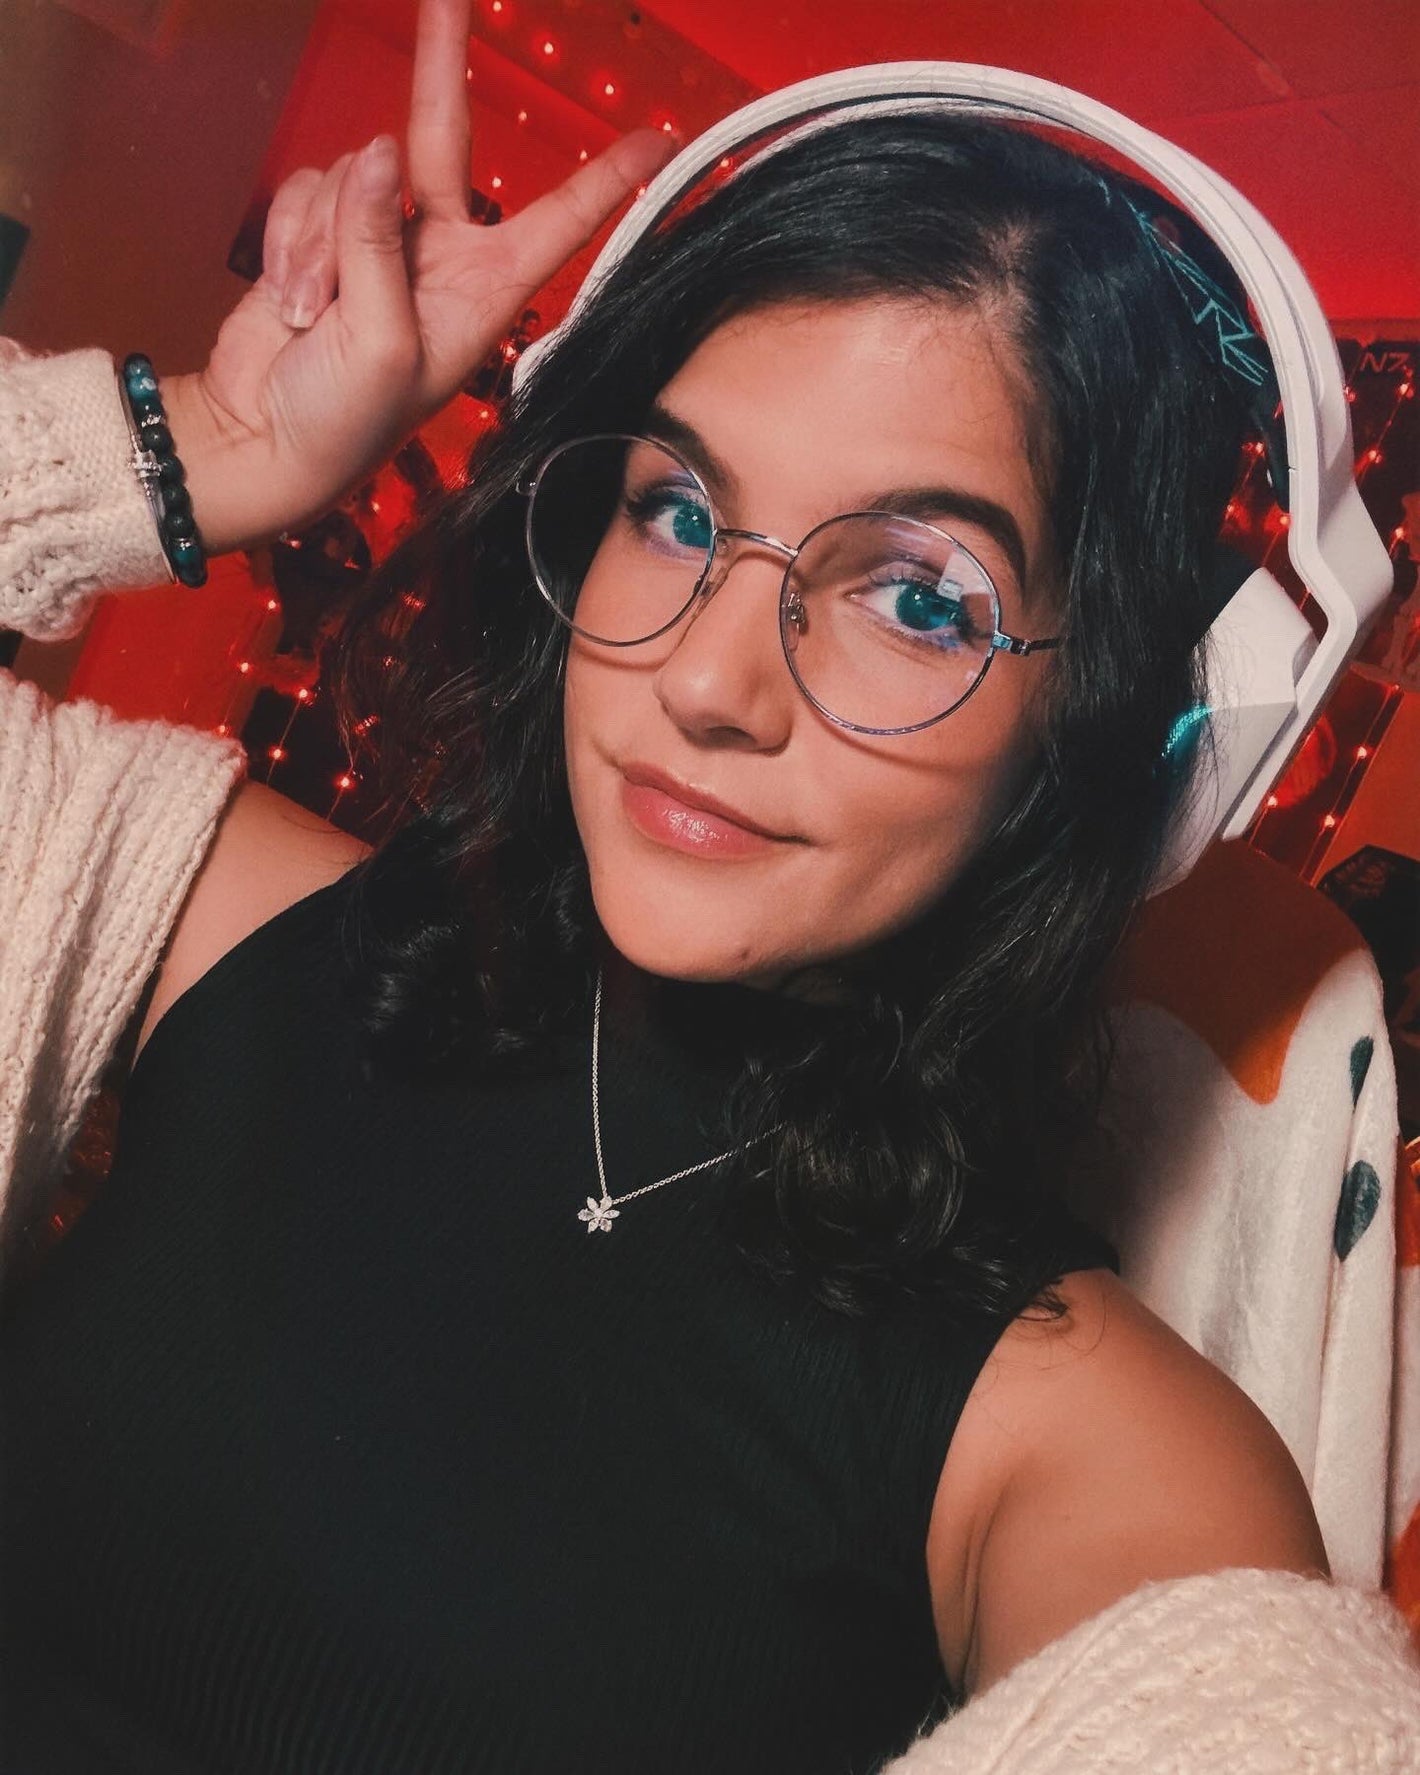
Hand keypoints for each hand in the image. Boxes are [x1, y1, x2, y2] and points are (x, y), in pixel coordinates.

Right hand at [163, 0, 676, 554]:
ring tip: (315, 313)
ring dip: (321, 238)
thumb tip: (375, 154)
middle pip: (444, 137)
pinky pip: (307, 191)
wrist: (263, 440)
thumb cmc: (342, 422)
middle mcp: (439, 256)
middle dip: (442, 63)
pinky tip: (291, 301)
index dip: (602, 181)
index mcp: (483, 293)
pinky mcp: (320, 233)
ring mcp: (377, 239)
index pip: (555, 223)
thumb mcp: (381, 342)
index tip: (652, 139)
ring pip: (353, 173)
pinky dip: (288, 240)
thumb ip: (379, 242)